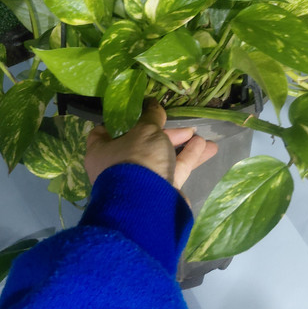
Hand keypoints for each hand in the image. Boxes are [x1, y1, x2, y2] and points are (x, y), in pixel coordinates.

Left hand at [84, 99, 217, 195]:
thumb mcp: (146, 130)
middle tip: (184, 127)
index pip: (103, 132)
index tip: (138, 113)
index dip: (121, 121)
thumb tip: (152, 103)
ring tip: (200, 136)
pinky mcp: (158, 192)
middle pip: (141, 144)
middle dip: (165, 134)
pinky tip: (205, 148)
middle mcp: (117, 167)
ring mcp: (139, 181)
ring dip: (181, 146)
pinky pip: (173, 170)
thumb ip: (151, 116)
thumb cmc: (138, 160)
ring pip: (161, 157)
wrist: (149, 205)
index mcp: (102, 151)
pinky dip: (187, 158)